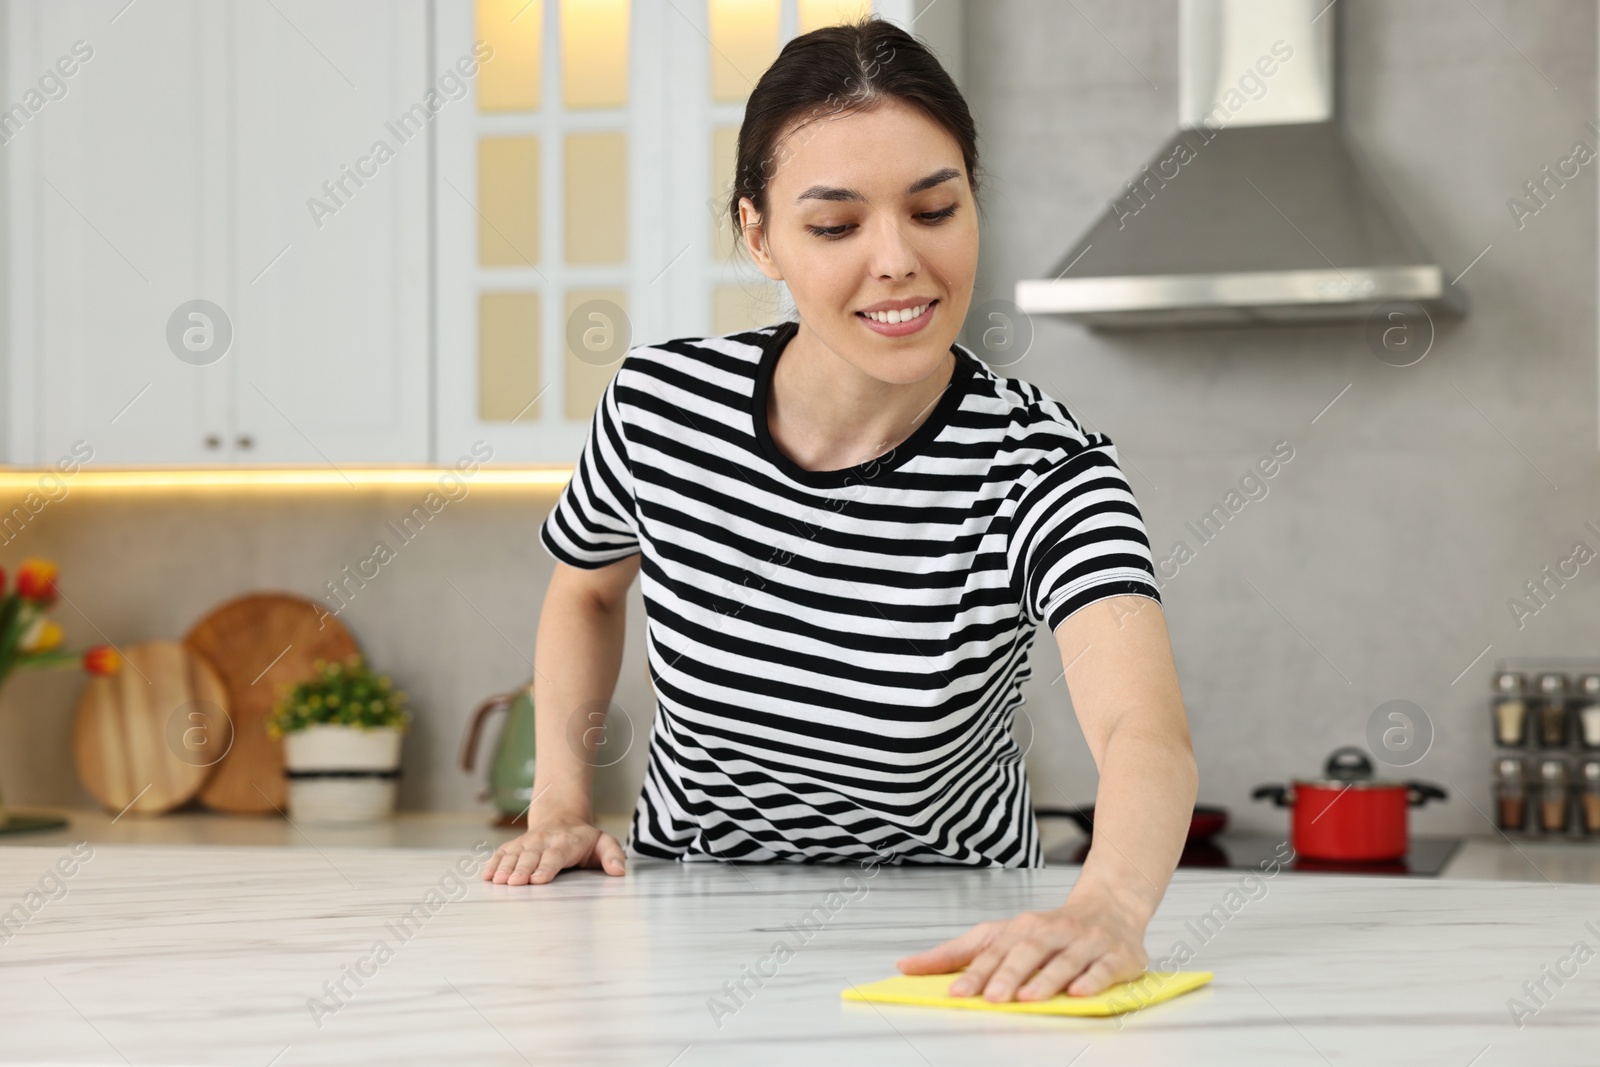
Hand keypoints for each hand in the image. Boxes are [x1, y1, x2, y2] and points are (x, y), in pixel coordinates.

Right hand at [480, 817, 625, 884]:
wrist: (562, 818)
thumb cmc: (584, 840)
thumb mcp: (604, 843)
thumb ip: (613, 856)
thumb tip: (619, 871)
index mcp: (566, 842)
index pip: (555, 856)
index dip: (546, 867)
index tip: (537, 879)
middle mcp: (544, 841)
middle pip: (531, 855)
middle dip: (522, 869)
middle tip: (514, 883)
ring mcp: (528, 842)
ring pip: (514, 854)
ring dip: (504, 867)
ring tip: (497, 880)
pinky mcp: (515, 845)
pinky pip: (502, 852)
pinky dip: (493, 862)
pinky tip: (486, 875)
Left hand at [894, 888, 1148, 1001]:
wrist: (1110, 907)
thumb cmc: (1050, 928)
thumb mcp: (1000, 935)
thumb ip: (956, 954)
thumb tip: (907, 966)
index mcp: (1022, 928)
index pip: (994, 950)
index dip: (975, 972)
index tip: (956, 992)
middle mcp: (1052, 932)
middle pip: (1027, 951)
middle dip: (1009, 974)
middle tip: (993, 997)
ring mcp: (1085, 943)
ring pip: (1064, 960)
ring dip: (1046, 978)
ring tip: (1028, 997)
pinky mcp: (1116, 956)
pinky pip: (1104, 968)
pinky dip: (1092, 981)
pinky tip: (1079, 992)